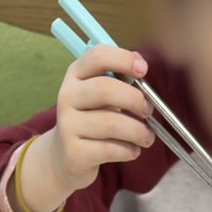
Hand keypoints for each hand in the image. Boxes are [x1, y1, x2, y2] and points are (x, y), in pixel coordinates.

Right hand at [17, 46, 153, 211]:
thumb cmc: (91, 118)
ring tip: (146, 137)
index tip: (143, 70)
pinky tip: (131, 150)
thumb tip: (141, 65)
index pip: (97, 56)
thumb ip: (119, 79)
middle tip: (148, 111)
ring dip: (138, 131)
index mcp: (76, 75)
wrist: (63, 155)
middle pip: (105, 89)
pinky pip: (110, 149)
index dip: (123, 59)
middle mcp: (67, 97)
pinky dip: (129, 150)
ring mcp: (67, 125)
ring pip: (111, 123)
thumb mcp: (100, 94)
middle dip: (135, 99)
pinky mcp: (74, 153)